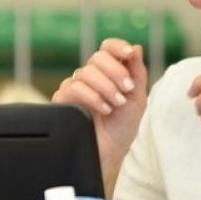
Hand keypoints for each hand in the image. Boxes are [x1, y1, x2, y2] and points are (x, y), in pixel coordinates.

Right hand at [52, 39, 147, 172]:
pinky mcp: (63, 99)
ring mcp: (75, 86)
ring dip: (106, 87)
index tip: (128, 54)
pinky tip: (104, 109)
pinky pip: (75, 87)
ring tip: (116, 104)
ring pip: (86, 72)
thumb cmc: (122, 127)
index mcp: (109, 71)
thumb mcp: (137, 98)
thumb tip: (136, 47)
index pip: (108, 48)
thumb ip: (137, 72)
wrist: (108, 153)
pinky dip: (93, 97)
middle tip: (127, 89)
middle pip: (98, 57)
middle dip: (116, 72)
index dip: (117, 46)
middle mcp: (91, 76)